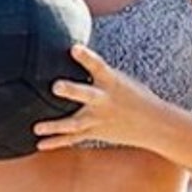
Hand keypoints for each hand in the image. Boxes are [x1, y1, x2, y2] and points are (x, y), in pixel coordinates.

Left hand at [32, 44, 161, 149]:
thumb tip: (72, 50)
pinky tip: (39, 144)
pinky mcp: (95, 132)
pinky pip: (73, 139)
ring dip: (55, 126)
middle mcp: (104, 100)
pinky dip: (56, 142)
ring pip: (75, 123)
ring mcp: (98, 119)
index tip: (74, 48)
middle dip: (71, 91)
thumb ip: (97, 69)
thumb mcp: (119, 78)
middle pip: (86, 95)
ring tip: (37, 127)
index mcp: (111, 81)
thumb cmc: (133, 94)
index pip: (98, 65)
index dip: (86, 56)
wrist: (154, 124)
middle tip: (55, 86)